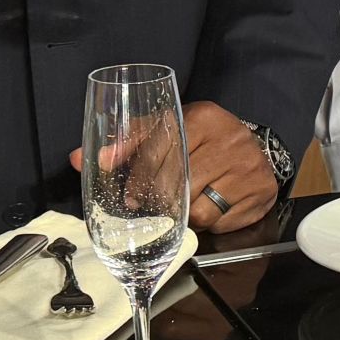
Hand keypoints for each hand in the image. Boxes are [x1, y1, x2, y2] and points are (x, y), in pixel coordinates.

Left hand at [67, 100, 278, 232]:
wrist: (251, 146)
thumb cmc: (199, 138)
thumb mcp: (166, 129)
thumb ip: (126, 142)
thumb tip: (78, 160)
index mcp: (203, 117)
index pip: (162, 151)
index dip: (140, 178)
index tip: (128, 198)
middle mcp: (230, 139)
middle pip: (179, 184)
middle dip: (158, 200)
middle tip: (149, 208)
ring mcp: (248, 168)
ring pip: (199, 209)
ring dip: (184, 215)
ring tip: (182, 206)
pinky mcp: (261, 193)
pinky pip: (222, 223)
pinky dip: (210, 222)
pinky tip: (208, 208)